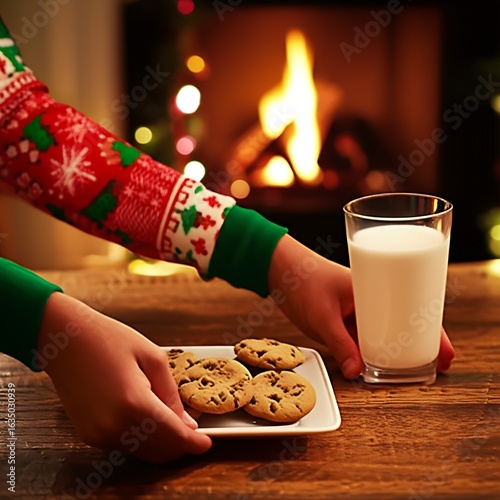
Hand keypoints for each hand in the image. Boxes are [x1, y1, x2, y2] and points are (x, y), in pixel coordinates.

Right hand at [37, 292, 211, 462]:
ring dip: (162, 443)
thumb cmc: (109, 340)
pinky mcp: (90, 435)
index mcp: (133, 403)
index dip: (194, 443)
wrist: (66, 339)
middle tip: (194, 432)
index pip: (173, 436)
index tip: (207, 444)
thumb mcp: (152, 357)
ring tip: (174, 422)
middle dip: (180, 445)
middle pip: (160, 450)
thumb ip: (171, 394)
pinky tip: (150, 419)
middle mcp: (114, 426)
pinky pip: (126, 445)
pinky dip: (143, 439)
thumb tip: (187, 424)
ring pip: (143, 452)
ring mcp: (99, 434)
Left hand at [268, 235, 454, 378]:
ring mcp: (354, 312)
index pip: (410, 309)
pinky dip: (368, 353)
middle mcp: (368, 301)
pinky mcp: (340, 321)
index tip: (445, 351)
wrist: (278, 270)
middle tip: (436, 366)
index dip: (430, 330)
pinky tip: (374, 368)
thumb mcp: (323, 315)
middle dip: (417, 344)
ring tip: (408, 373)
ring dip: (391, 352)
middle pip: (400, 324)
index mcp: (372, 289)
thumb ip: (340, 344)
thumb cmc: (303, 279)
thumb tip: (358, 373)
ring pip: (380, 335)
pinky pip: (359, 340)